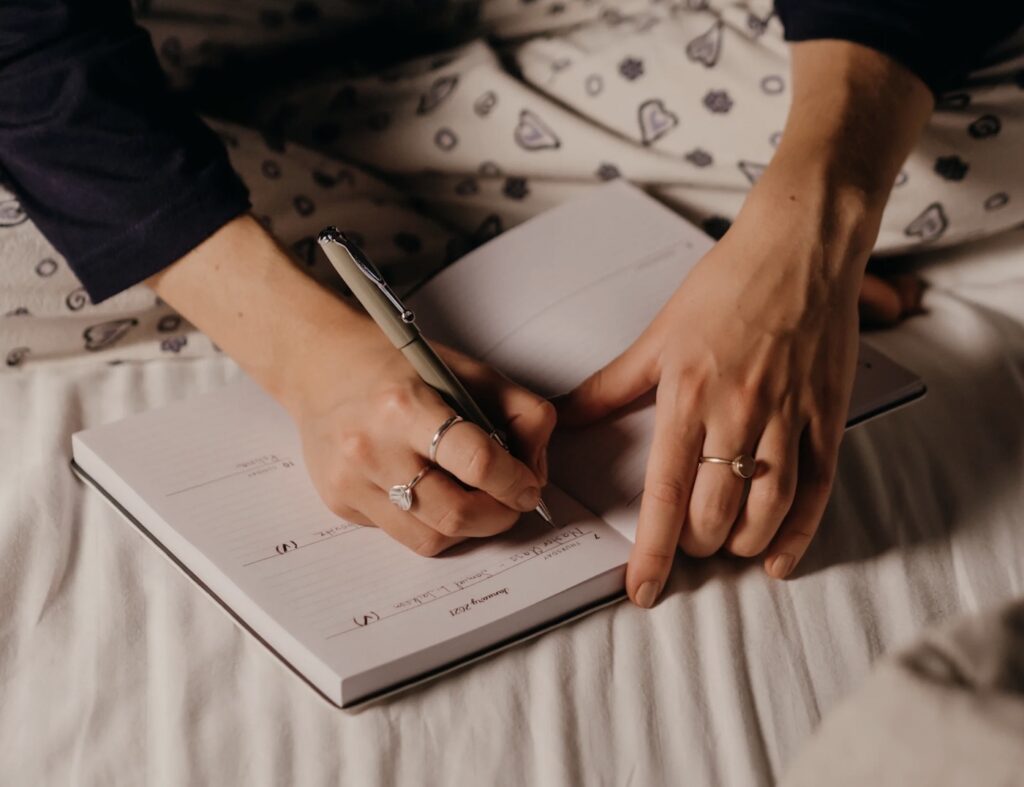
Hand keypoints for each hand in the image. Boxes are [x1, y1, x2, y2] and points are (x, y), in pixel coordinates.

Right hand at [146, 215, 553, 557]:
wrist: (318, 364)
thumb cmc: (394, 364)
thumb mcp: (464, 368)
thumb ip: (518, 408)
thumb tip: (536, 467)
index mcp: (405, 405)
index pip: (476, 461)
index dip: (516, 481)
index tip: (529, 486)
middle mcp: (372, 448)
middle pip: (456, 514)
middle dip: (499, 516)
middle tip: (513, 502)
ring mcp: (351, 482)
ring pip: (431, 538)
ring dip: (470, 529)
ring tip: (479, 503)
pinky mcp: (340, 503)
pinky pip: (402, 535)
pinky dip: (431, 524)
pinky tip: (434, 494)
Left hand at [559, 186, 865, 604]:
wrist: (798, 251)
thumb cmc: (724, 288)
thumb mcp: (658, 337)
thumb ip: (610, 388)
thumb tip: (563, 419)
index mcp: (688, 396)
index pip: (665, 493)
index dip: (653, 551)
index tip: (641, 590)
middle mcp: (738, 414)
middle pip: (717, 513)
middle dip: (698, 547)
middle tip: (688, 547)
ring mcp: (787, 417)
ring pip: (767, 510)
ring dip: (743, 544)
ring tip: (726, 548)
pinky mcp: (826, 417)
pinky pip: (817, 490)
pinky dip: (798, 533)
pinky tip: (777, 558)